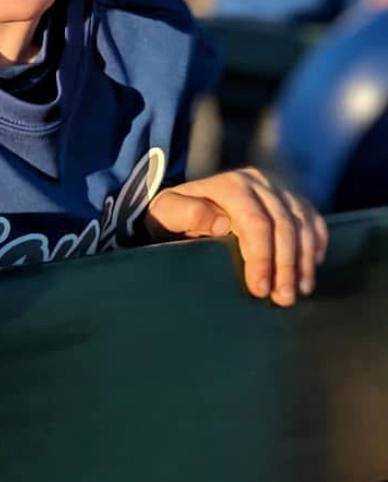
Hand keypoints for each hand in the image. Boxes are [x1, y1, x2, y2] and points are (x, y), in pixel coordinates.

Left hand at [145, 168, 327, 305]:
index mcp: (230, 185)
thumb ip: (186, 213)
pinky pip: (313, 222)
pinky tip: (308, 272)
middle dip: (285, 266)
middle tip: (283, 299)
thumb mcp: (166, 213)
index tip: (260, 289)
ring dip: (303, 262)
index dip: (261, 257)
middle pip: (283, 225)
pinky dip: (315, 247)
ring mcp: (278, 188)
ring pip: (302, 225)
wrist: (184, 205)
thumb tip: (223, 223)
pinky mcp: (291, 199)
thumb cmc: (173, 216)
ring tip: (297, 292)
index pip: (255, 222)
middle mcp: (258, 181)